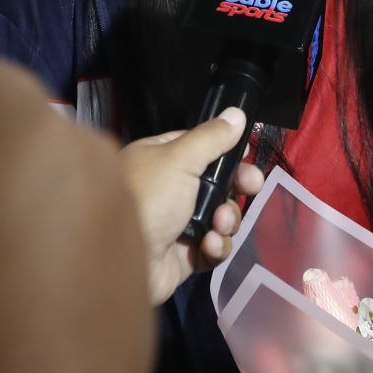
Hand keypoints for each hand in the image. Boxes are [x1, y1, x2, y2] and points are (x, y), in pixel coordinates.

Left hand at [121, 109, 264, 304]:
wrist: (121, 259)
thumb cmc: (149, 198)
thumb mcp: (179, 159)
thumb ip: (211, 137)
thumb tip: (237, 113)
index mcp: (162, 160)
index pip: (203, 149)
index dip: (228, 153)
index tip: (249, 157)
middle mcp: (170, 190)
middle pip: (218, 184)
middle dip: (237, 187)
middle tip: (251, 187)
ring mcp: (178, 224)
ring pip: (221, 217)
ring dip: (227, 220)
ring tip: (218, 225)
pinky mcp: (185, 256)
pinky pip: (214, 247)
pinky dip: (216, 247)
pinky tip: (209, 246)